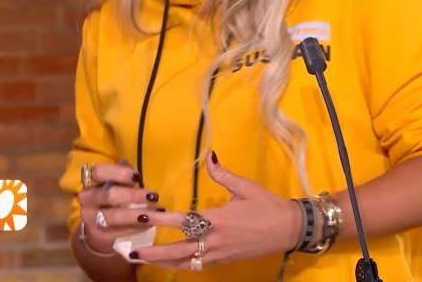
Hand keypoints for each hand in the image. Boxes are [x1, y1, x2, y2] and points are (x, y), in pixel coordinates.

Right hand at [78, 161, 162, 255]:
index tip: (137, 176)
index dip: (118, 173)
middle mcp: (86, 198)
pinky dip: (136, 227)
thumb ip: (126, 177)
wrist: (97, 226)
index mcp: (91, 181)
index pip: (99, 172)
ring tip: (156, 213)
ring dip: (137, 214)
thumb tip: (139, 174)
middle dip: (133, 195)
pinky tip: (150, 224)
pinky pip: (118, 231)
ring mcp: (90, 218)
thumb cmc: (112, 199)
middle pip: (109, 195)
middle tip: (154, 196)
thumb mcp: (116, 184)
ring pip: (114, 216)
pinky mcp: (98, 234)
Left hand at [129, 151, 301, 269]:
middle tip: (132, 252)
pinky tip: (171, 262)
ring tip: (144, 260)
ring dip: (163, 262)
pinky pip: (198, 265)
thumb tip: (209, 155)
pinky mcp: (225, 260)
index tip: (145, 217)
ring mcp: (220, 254)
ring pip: (186, 262)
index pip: (184, 221)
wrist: (289, 229)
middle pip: (179, 249)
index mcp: (218, 220)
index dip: (162, 220)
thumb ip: (223, 174)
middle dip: (154, 252)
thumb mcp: (246, 187)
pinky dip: (182, 265)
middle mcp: (215, 240)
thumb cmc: (268, 206)